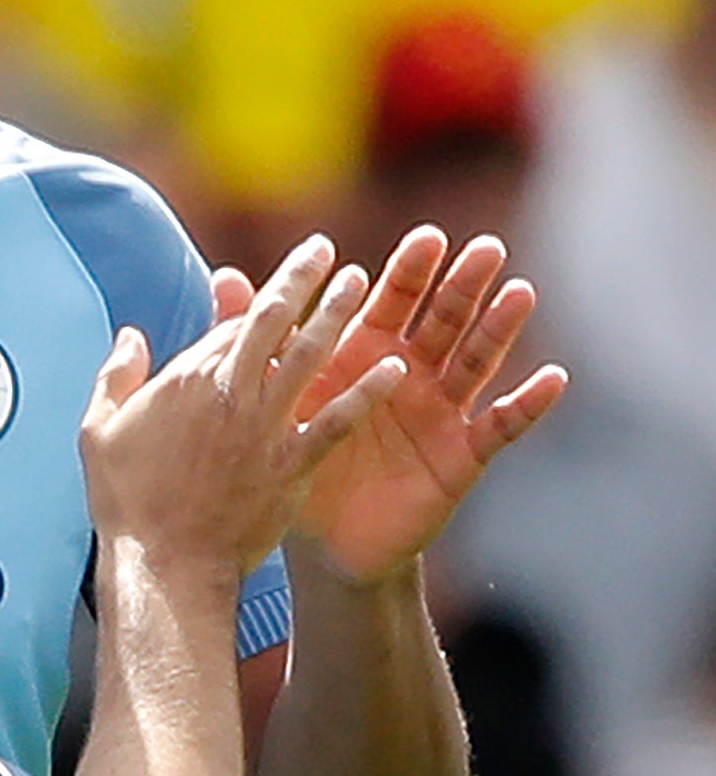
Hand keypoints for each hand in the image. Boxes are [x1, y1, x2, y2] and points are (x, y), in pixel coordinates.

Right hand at [84, 237, 406, 578]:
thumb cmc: (126, 502)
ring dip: (339, 317)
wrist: (165, 565)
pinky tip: (392, 368)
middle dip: (304, 281)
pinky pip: (336, 420)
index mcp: (186, 380)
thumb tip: (130, 335)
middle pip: (274, 323)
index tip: (285, 276)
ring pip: (310, 358)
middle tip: (329, 253)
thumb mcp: (99, 429)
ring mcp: (265, 429)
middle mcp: (231, 393)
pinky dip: (365, 392)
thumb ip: (116, 374)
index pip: (234, 323)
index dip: (262, 296)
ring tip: (363, 283)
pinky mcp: (291, 466)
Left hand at [215, 228, 568, 583]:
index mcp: (365, 353)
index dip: (410, 272)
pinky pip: (501, 425)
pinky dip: (528, 403)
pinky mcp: (463, 454)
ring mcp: (441, 411)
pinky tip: (554, 377)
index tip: (427, 238)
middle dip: (463, 285)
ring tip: (519, 293)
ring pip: (476, 361)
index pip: (391, 302)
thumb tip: (221, 276)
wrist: (322, 537)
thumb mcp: (277, 396)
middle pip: (442, 320)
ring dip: (499, 328)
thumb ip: (261, 337)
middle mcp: (410, 373)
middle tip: (486, 249)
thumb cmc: (298, 456)